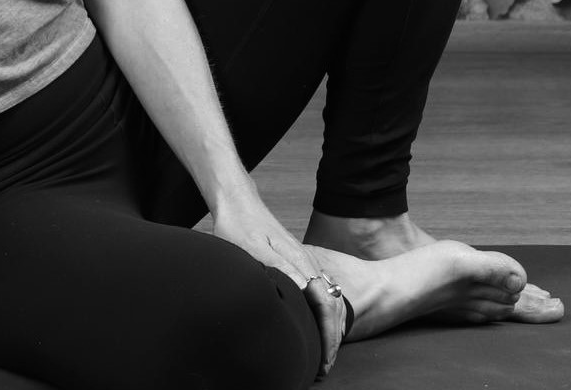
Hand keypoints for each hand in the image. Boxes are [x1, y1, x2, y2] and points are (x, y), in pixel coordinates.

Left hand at [208, 197, 345, 374]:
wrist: (238, 203)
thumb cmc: (240, 226)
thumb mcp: (253, 248)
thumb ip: (279, 266)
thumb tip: (303, 288)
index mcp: (301, 262)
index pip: (325, 306)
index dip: (327, 335)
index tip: (325, 359)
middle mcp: (308, 264)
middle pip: (332, 307)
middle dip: (331, 339)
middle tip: (323, 367)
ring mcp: (305, 263)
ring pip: (328, 302)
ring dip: (328, 329)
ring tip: (322, 355)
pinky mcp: (297, 264)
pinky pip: (319, 294)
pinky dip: (322, 316)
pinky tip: (314, 328)